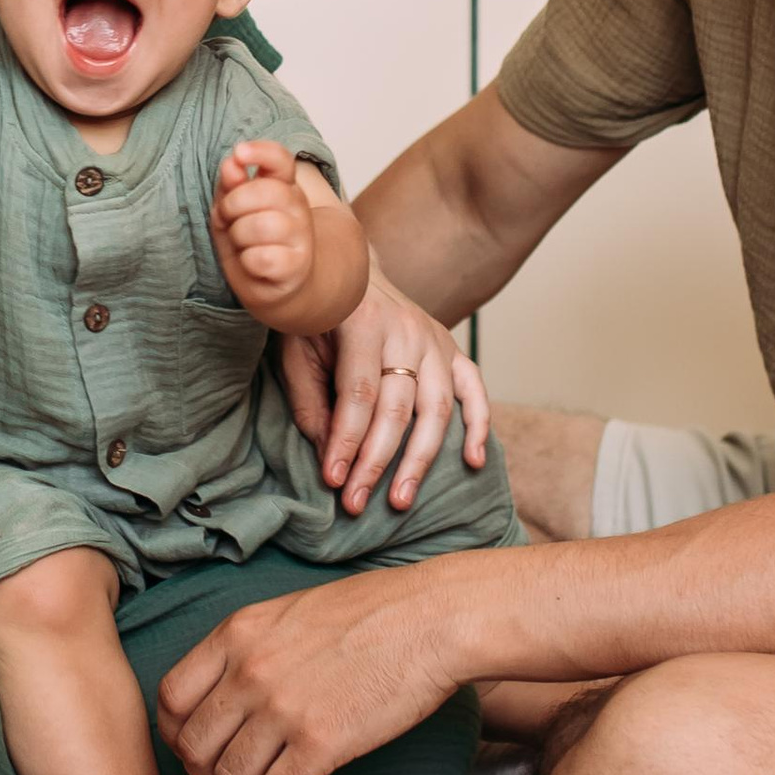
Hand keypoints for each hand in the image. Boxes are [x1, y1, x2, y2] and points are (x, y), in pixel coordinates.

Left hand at [158, 560, 472, 774]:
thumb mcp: (289, 610)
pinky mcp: (321, 743)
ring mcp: (282, 708)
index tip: (201, 745)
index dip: (177, 733)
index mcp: (237, 634)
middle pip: (192, 747)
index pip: (170, 699)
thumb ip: (250, 646)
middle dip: (207, 774)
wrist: (432, 618)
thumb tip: (226, 687)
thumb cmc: (372, 611)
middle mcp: (249, 671)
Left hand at [212, 140, 314, 304]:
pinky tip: (251, 263)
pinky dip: (248, 261)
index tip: (239, 152)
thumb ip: (231, 185)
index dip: (261, 152)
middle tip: (227, 218)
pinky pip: (263, 258)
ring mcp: (301, 236)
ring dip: (239, 235)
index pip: (281, 160)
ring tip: (240, 243)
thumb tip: (231, 164)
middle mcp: (297, 206)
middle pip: (266, 191)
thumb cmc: (250, 241)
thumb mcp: (233, 208)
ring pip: (262, 226)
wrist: (276, 284)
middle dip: (233, 204)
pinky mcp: (297, 266)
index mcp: (283, 185)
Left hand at [276, 266, 489, 515]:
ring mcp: (434, 340)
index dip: (346, 441)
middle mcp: (405, 330)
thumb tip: (329, 455)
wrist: (352, 271)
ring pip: (436, 407)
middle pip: (397, 407)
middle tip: (357, 503)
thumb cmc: (318, 314)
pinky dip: (479, 425)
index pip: (359, 393)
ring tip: (401, 499)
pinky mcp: (451, 348)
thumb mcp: (295, 346)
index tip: (333, 480)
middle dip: (376, 462)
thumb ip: (309, 398)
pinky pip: (474, 389)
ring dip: (420, 459)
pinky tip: (473, 461)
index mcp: (362, 322)